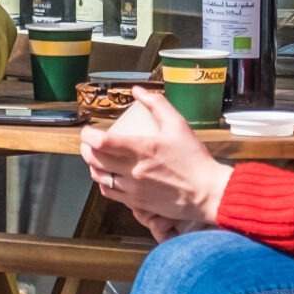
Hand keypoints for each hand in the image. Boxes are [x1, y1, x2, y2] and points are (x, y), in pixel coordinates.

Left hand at [78, 89, 232, 230]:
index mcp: (143, 149)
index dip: (88, 135)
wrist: (206, 192)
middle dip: (86, 148)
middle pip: (95, 160)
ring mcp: (133, 189)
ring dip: (92, 166)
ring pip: (99, 178)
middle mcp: (133, 171)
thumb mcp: (178, 125)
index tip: (88, 130)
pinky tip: (108, 176)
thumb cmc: (195, 160)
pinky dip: (103, 183)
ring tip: (96, 157)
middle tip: (89, 141)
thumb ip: (157, 104)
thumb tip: (138, 91)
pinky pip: (110, 193)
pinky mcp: (137, 202)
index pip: (103, 142)